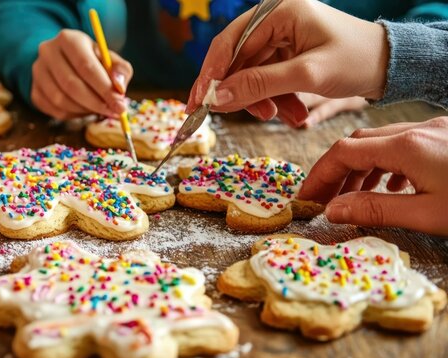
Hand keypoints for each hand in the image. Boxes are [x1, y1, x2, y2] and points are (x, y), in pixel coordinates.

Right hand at [31, 29, 132, 119]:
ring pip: (61, 100)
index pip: (86, 66)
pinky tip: (85, 110)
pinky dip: (74, 115)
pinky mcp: (34, 92)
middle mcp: (48, 53)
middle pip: (72, 85)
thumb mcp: (108, 58)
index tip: (120, 104)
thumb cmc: (91, 60)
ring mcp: (37, 73)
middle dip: (96, 103)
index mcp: (68, 39)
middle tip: (114, 112)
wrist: (63, 60)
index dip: (104, 88)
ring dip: (85, 110)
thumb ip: (120, 70)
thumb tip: (119, 87)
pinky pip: (55, 111)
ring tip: (100, 109)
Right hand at [187, 0, 388, 126]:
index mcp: (278, 11)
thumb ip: (259, 84)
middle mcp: (275, 20)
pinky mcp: (286, 54)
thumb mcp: (306, 74)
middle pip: (236, 59)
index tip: (198, 101)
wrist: (391, 68)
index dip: (210, 74)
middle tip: (225, 116)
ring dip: (259, 99)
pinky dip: (274, 98)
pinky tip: (292, 112)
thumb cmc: (357, 61)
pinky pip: (266, 79)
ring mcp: (280, 37)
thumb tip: (217, 97)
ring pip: (250, 73)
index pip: (230, 42)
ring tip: (278, 116)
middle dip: (237, 91)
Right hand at [298, 117, 447, 235]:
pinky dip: (388, 163)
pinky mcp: (447, 137)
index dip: (320, 175)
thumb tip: (333, 211)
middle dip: (336, 170)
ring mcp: (436, 130)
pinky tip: (391, 184)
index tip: (307, 198)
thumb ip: (377, 210)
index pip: (345, 152)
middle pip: (360, 143)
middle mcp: (420, 130)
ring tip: (353, 195)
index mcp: (409, 147)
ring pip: (383, 141)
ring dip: (361, 166)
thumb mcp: (428, 215)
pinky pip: (407, 143)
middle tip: (324, 199)